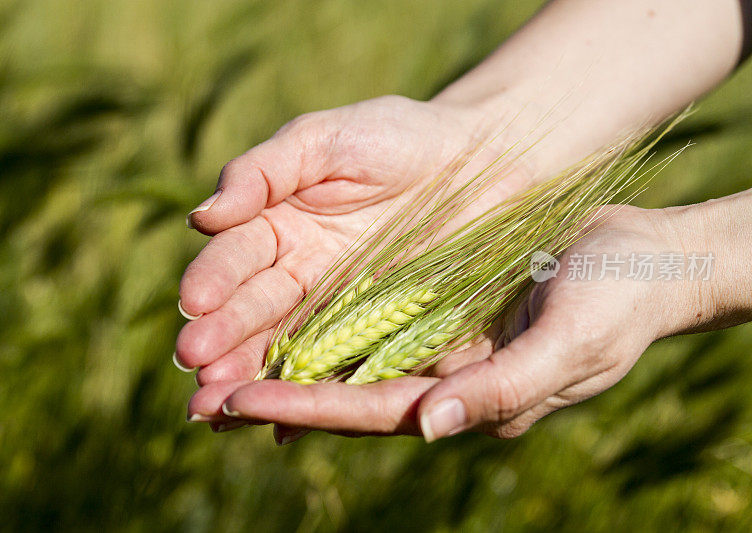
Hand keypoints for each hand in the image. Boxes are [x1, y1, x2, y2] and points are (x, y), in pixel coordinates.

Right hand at [176, 95, 533, 375]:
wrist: (483, 160)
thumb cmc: (401, 136)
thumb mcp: (325, 140)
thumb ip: (263, 171)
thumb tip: (201, 217)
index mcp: (278, 224)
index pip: (235, 258)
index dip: (212, 280)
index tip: (193, 304)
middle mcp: (299, 273)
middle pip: (253, 313)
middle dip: (222, 340)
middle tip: (196, 369)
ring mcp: (338, 309)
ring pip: (286, 348)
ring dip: (252, 377)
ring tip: (220, 406)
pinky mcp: (380, 337)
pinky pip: (341, 369)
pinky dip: (310, 395)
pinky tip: (281, 424)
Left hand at [189, 206, 694, 440]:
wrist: (643, 258)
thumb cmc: (619, 303)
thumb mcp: (570, 345)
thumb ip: (502, 390)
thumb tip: (429, 427)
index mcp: (467, 399)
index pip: (370, 412)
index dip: (304, 410)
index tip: (237, 403)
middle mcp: (442, 379)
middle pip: (343, 395)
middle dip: (275, 396)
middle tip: (199, 391)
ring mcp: (438, 345)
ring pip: (347, 359)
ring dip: (287, 358)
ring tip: (220, 355)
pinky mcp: (439, 309)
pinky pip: (369, 321)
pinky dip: (324, 322)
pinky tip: (283, 315)